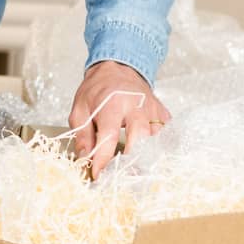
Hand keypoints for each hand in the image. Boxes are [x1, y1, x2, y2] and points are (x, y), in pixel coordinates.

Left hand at [68, 60, 171, 176]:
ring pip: (155, 140)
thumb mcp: (80, 108)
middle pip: (141, 139)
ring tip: (133, 168)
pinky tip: (147, 154)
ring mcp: (153, 109)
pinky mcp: (163, 113)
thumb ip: (82, 134)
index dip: (103, 159)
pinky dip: (156, 147)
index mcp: (112, 104)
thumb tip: (85, 159)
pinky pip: (164, 135)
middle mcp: (136, 106)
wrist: (117, 67)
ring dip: (145, 156)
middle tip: (122, 175)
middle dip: (132, 161)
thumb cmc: (97, 90)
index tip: (97, 175)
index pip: (109, 137)